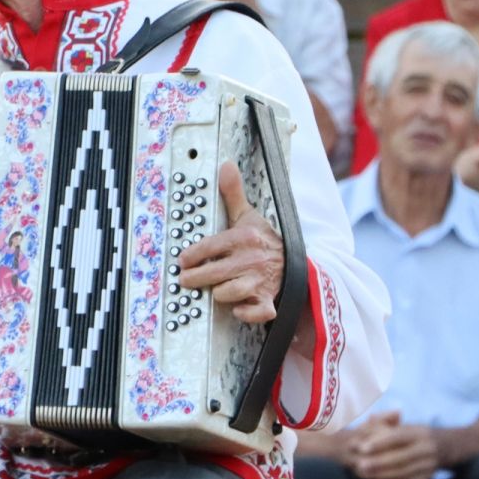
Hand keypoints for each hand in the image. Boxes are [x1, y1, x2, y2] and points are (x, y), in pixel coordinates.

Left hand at [179, 162, 284, 323]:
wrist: (295, 262)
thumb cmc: (264, 240)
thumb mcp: (249, 215)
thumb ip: (233, 194)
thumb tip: (226, 166)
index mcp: (244, 238)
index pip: (209, 247)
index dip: (191, 256)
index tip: (182, 261)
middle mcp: (251, 259)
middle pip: (212, 273)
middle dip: (195, 278)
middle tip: (186, 280)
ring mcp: (260, 282)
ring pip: (227, 293)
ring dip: (218, 293)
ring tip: (214, 289)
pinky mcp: (268, 300)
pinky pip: (254, 312)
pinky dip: (245, 313)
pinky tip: (238, 308)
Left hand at [351, 412, 440, 478]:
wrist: (445, 447)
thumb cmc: (415, 434)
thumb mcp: (404, 425)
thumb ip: (384, 422)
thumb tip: (368, 420)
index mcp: (419, 432)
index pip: (398, 436)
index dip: (379, 442)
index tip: (362, 448)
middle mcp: (427, 448)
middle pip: (400, 457)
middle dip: (378, 462)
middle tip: (359, 465)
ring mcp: (429, 465)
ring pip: (403, 472)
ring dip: (381, 475)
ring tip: (364, 474)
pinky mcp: (428, 477)